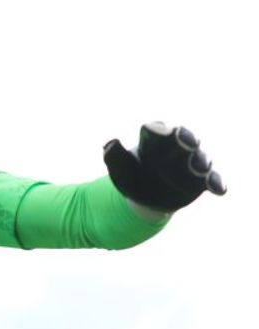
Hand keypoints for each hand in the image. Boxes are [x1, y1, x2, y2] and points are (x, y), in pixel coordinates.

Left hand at [104, 122, 225, 210]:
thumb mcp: (120, 167)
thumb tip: (109, 145)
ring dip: (199, 162)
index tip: (153, 130)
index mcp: (154, 140)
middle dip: (185, 140)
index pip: (157, 131)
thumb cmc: (131, 176)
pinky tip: (219, 190)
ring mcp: (191, 163)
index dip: (156, 130)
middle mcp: (176, 148)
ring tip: (197, 168)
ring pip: (199, 159)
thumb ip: (114, 155)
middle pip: (183, 139)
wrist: (144, 198)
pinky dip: (216, 183)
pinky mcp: (201, 180)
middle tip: (185, 142)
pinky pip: (212, 179)